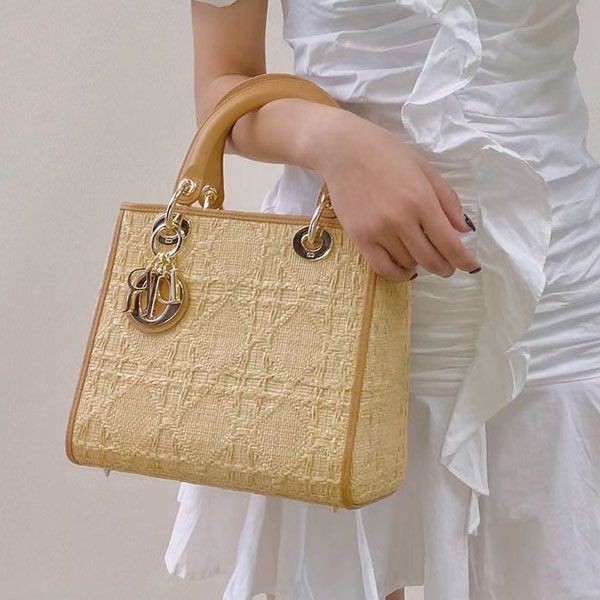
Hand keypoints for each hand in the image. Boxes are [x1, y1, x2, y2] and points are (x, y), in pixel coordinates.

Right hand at [308, 109, 479, 281]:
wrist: (342, 149)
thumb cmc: (386, 153)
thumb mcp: (424, 168)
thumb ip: (447, 199)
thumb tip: (463, 230)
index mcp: (421, 200)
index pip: (449, 243)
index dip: (464, 261)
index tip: (471, 267)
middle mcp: (400, 220)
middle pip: (430, 259)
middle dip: (445, 267)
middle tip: (448, 266)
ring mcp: (377, 231)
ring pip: (408, 263)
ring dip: (420, 264)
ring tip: (421, 255)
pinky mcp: (359, 238)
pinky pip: (382, 268)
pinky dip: (398, 274)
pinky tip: (406, 269)